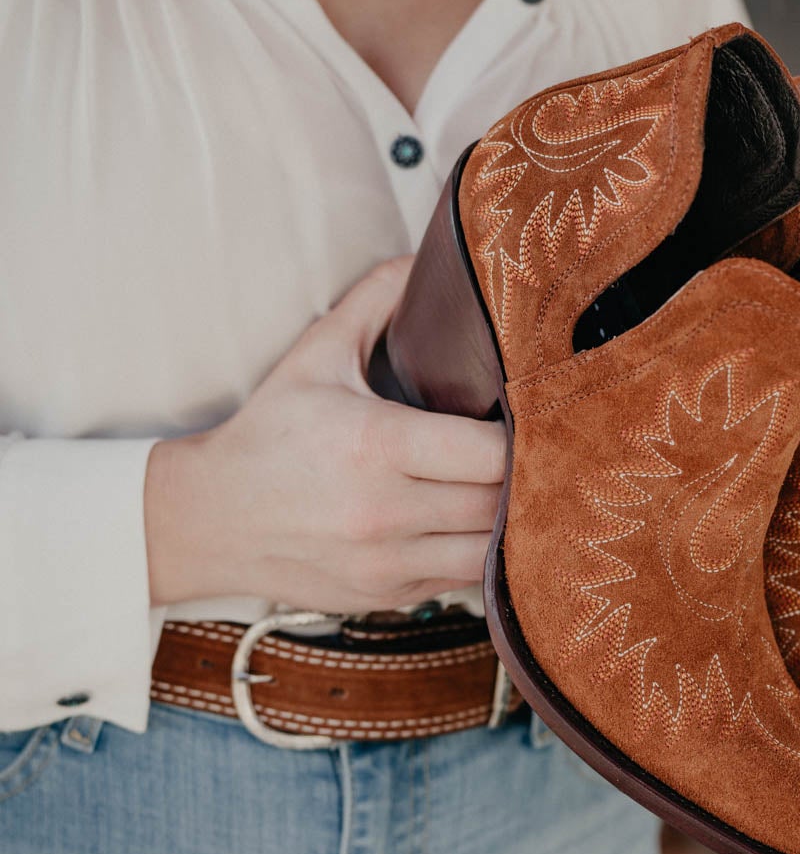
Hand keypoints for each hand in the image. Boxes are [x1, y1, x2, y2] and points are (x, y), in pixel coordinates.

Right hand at [144, 257, 504, 610]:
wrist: (210, 519)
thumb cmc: (268, 434)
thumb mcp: (315, 355)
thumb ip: (374, 300)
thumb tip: (424, 257)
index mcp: (376, 444)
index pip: (491, 452)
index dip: (521, 435)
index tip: (525, 415)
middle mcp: (385, 511)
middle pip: (500, 503)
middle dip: (523, 477)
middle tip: (534, 451)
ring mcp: (387, 563)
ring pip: (490, 551)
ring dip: (508, 523)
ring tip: (512, 490)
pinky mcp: (387, 596)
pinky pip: (462, 580)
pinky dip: (478, 553)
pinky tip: (474, 523)